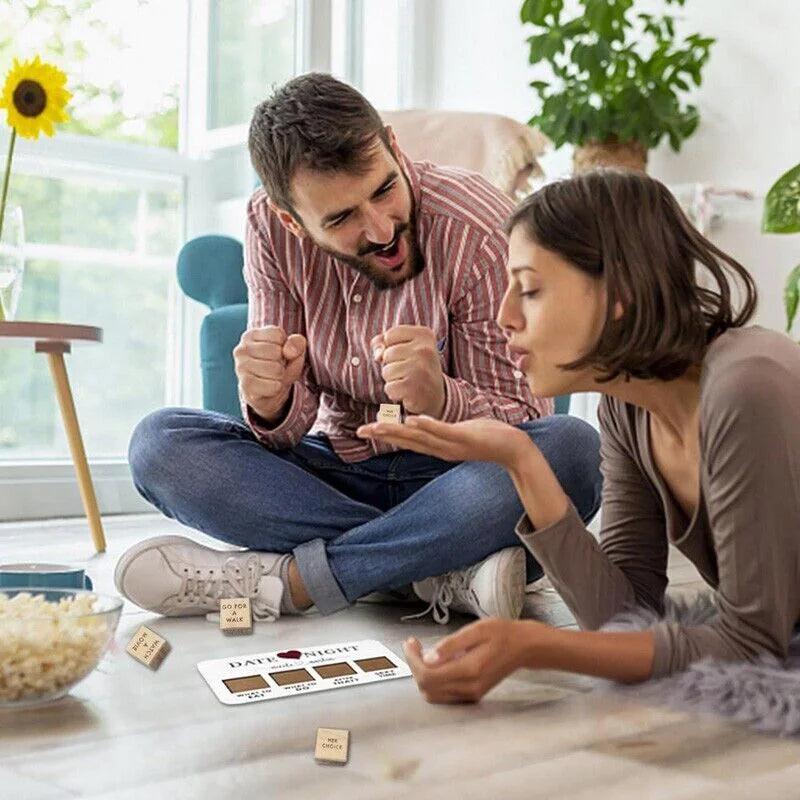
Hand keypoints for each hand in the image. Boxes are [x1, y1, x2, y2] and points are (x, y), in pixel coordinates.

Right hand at [233, 326, 306, 421]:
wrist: (268, 393)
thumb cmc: (280, 366)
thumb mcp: (293, 351)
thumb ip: (297, 344)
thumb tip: (289, 350)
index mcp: (251, 335)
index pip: (277, 334)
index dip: (285, 346)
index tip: (278, 353)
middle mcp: (241, 349)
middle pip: (276, 352)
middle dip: (282, 362)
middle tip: (275, 367)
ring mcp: (241, 367)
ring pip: (276, 370)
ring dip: (280, 376)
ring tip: (272, 377)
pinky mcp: (245, 385)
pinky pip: (273, 386)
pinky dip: (277, 388)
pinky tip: (269, 387)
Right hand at [357, 414, 533, 470]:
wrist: (514, 449)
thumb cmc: (489, 436)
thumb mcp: (460, 432)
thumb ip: (442, 429)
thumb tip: (430, 422)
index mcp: (439, 446)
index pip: (408, 440)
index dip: (386, 434)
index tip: (366, 430)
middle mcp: (442, 448)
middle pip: (407, 441)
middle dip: (384, 434)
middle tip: (361, 431)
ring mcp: (452, 444)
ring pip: (420, 437)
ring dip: (399, 431)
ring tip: (379, 425)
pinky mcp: (465, 438)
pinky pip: (443, 431)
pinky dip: (427, 426)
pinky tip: (413, 420)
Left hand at [371, 325, 444, 417]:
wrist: (435, 395)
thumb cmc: (416, 368)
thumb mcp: (404, 348)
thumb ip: (384, 343)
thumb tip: (377, 356)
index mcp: (424, 335)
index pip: (390, 335)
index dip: (391, 347)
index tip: (407, 355)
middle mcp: (425, 350)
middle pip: (387, 354)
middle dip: (392, 365)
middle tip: (410, 371)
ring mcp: (421, 369)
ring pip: (386, 371)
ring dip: (393, 380)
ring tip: (409, 381)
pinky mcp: (414, 388)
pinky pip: (389, 388)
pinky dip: (394, 392)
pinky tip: (408, 392)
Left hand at [403, 618, 541, 703]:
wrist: (523, 647)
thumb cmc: (502, 633)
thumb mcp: (476, 630)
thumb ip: (451, 645)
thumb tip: (428, 658)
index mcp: (470, 670)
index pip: (428, 675)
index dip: (413, 659)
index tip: (410, 643)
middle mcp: (470, 687)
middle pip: (427, 688)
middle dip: (415, 666)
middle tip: (414, 645)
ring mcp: (472, 694)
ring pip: (433, 694)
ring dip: (422, 674)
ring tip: (422, 652)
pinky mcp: (473, 694)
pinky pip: (444, 694)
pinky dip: (433, 680)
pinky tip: (436, 662)